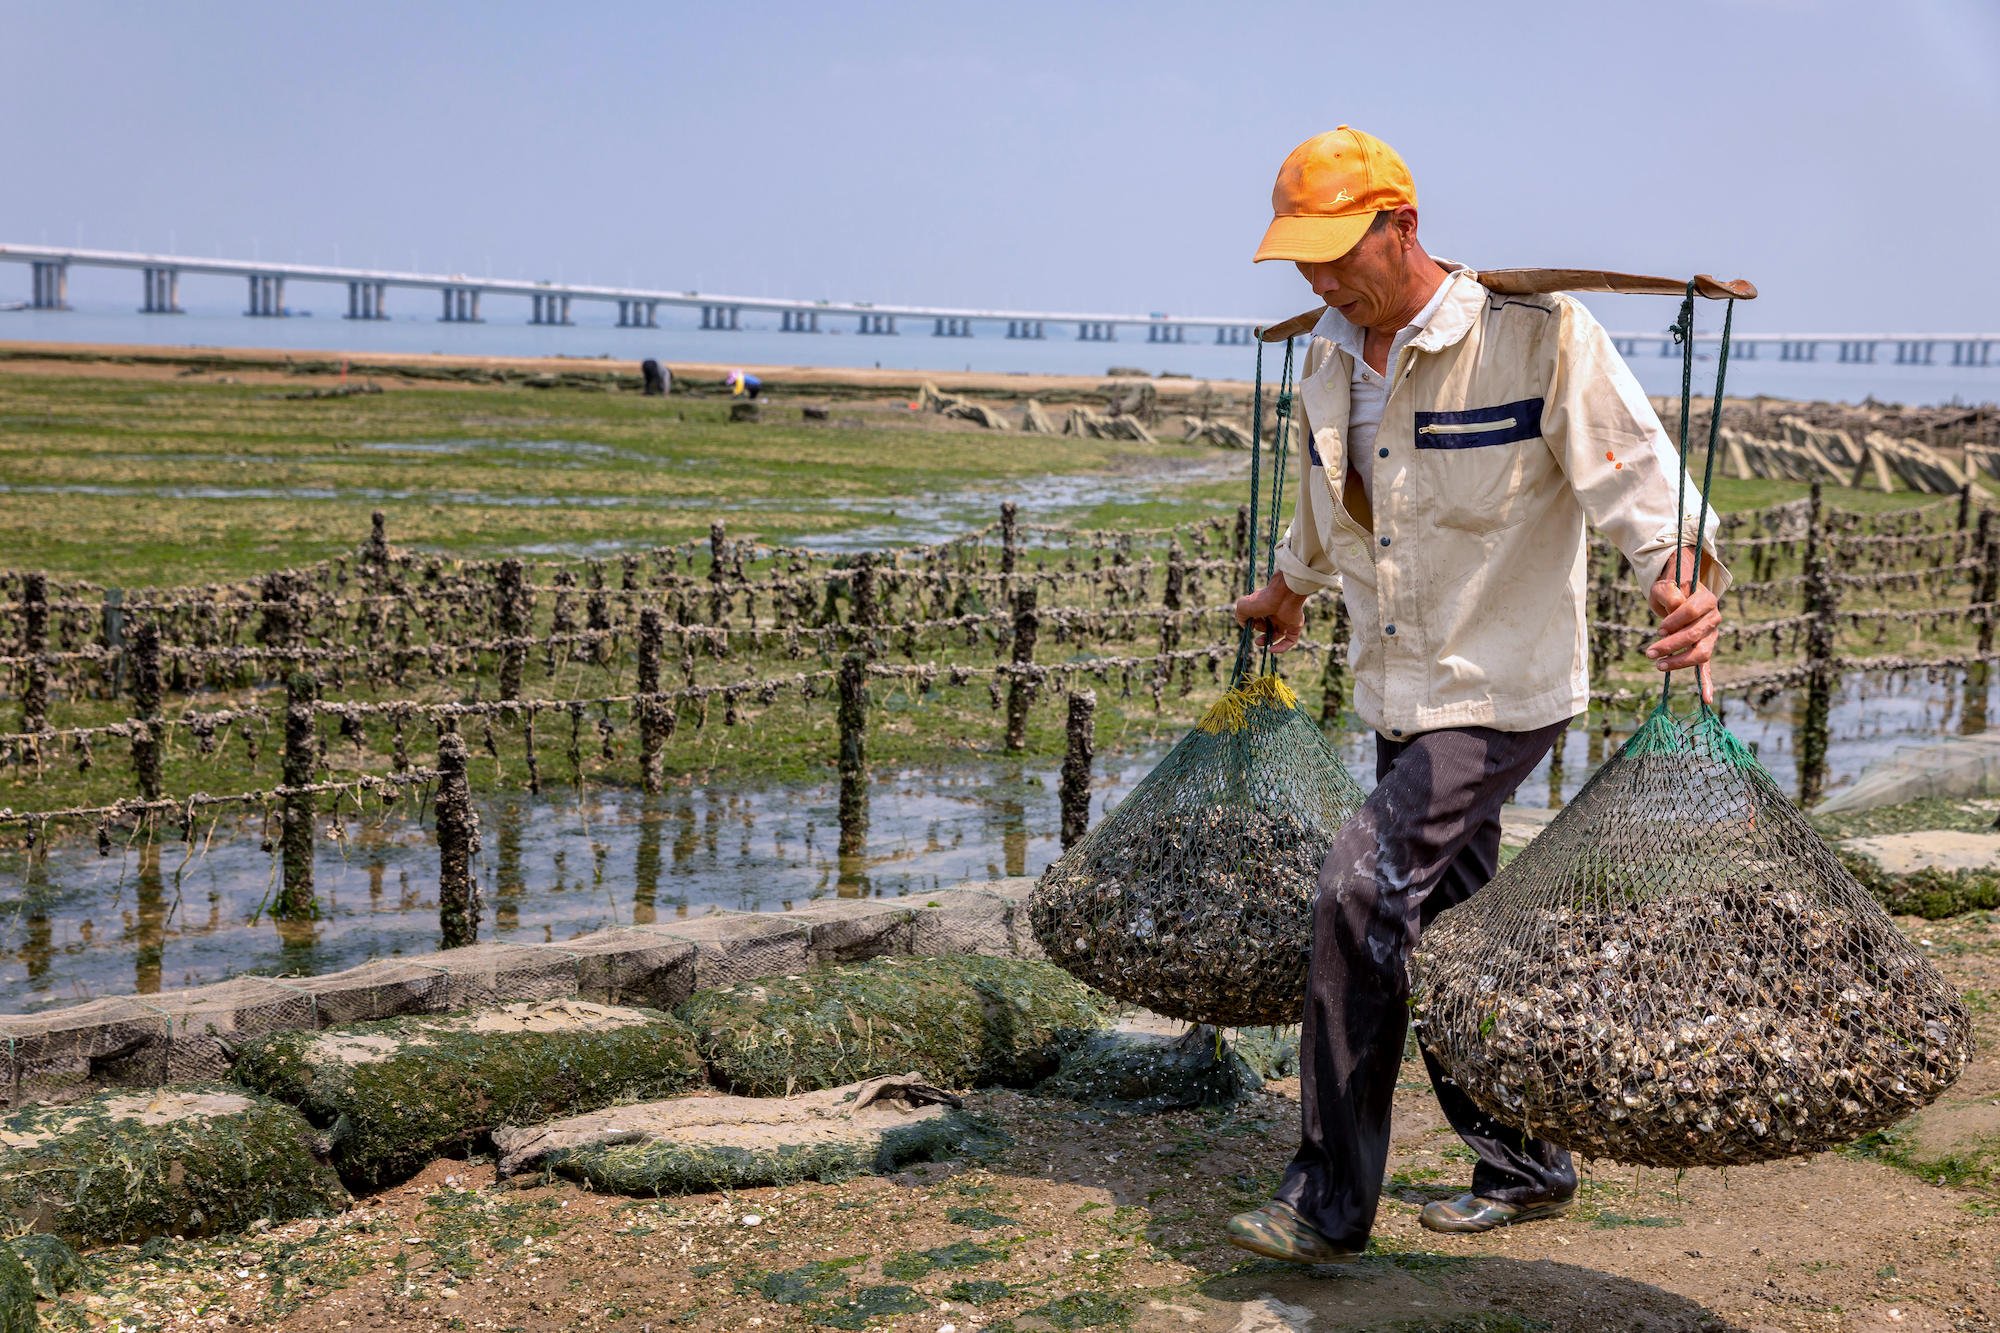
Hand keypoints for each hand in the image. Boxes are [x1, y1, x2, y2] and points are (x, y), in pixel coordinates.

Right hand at [1233, 575, 1308, 652]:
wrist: (1282, 596)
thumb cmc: (1262, 600)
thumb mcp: (1243, 607)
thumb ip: (1240, 617)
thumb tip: (1246, 626)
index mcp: (1266, 607)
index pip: (1260, 619)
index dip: (1253, 624)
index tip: (1249, 626)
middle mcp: (1277, 613)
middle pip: (1268, 627)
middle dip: (1260, 632)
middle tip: (1255, 632)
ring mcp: (1287, 620)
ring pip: (1278, 634)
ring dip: (1267, 641)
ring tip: (1258, 643)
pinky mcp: (1296, 626)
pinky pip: (1290, 640)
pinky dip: (1281, 648)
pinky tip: (1272, 650)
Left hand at [1646, 546, 1721, 703]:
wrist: (1680, 593)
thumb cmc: (1671, 589)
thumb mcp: (1665, 584)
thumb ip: (1669, 592)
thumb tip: (1676, 606)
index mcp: (1706, 599)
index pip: (1691, 612)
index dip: (1674, 621)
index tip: (1659, 628)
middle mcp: (1713, 618)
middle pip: (1695, 635)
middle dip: (1670, 645)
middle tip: (1649, 652)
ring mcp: (1711, 635)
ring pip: (1701, 653)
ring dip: (1679, 661)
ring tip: (1658, 665)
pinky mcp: (1704, 648)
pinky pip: (1707, 667)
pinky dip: (1707, 683)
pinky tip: (1706, 699)